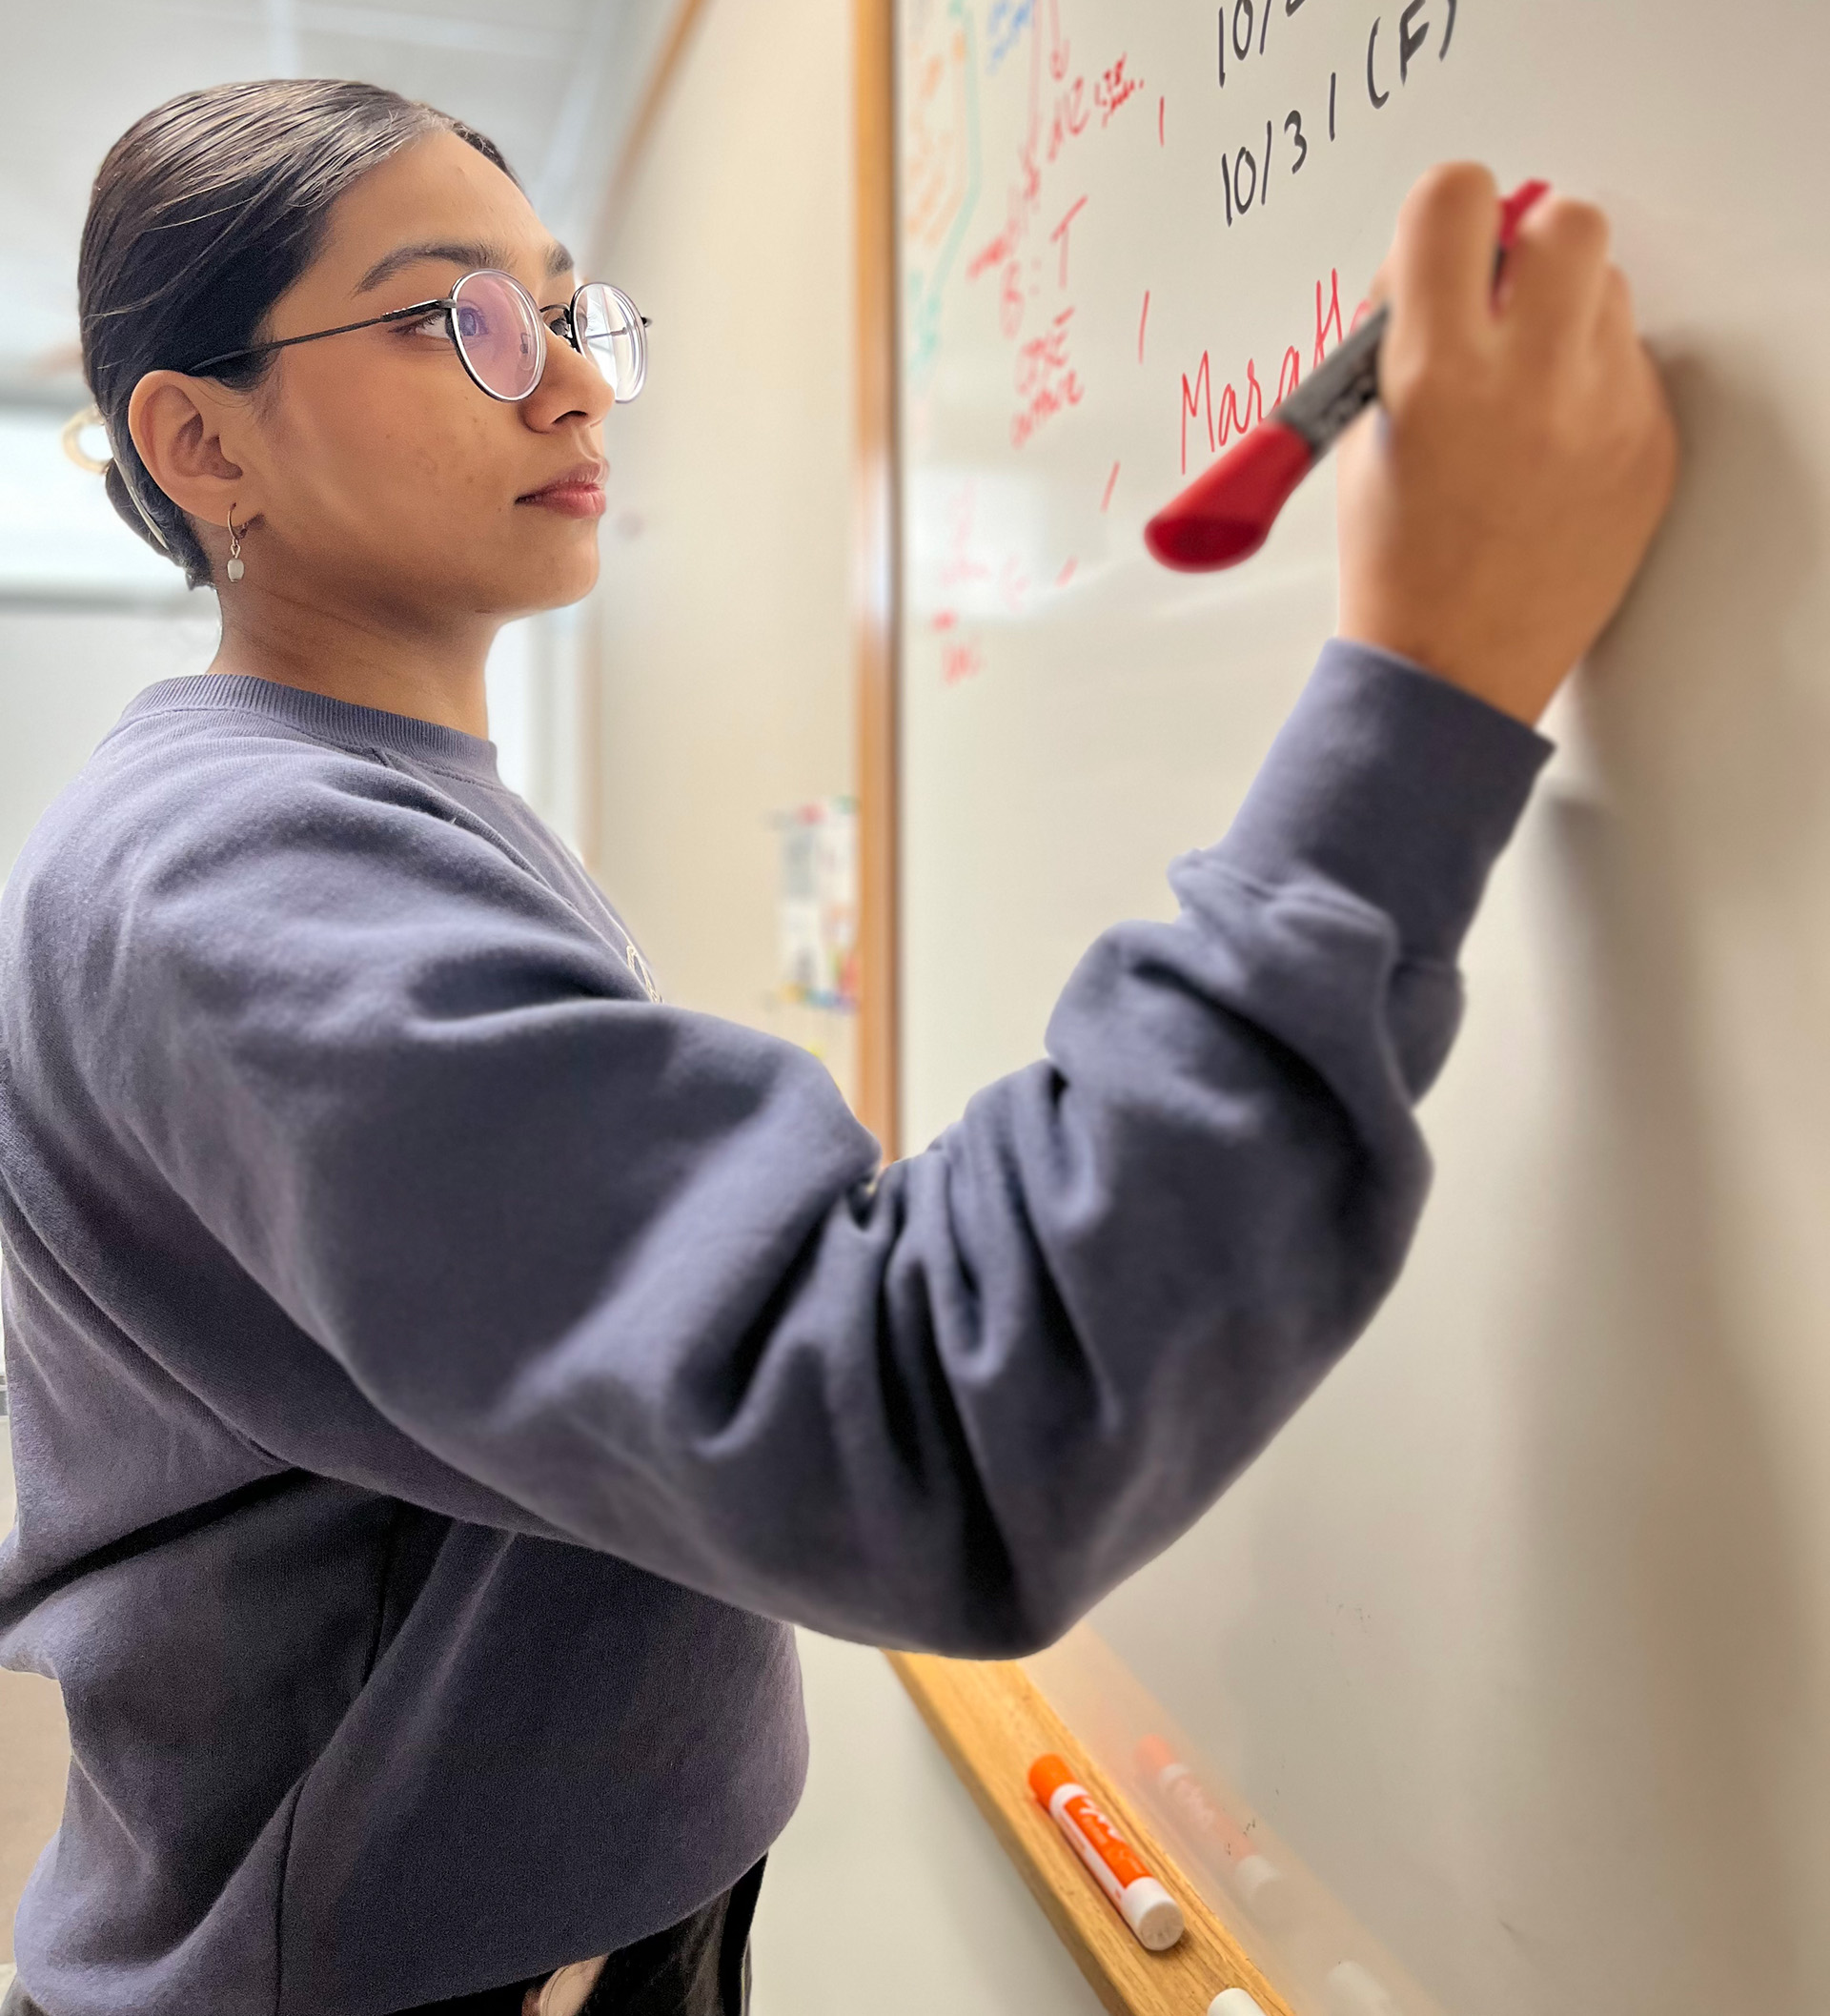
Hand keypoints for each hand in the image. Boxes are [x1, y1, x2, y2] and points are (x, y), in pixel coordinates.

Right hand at [1336, 163, 1678, 724]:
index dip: (1445, 216)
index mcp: (1435, 371)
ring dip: (1563, 316)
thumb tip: (1440, 262)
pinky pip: (1631, 366)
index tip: (1445, 247)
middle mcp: (1529, 380)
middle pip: (1565, 220)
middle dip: (1527, 247)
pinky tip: (1549, 448)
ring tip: (1519, 393)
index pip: (1457, 197)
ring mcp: (1604, 413)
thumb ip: (1401, 332)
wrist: (1453, 668)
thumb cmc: (1396, 563)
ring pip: (1607, 291)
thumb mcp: (1361, 432)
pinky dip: (1591, 386)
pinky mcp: (1649, 445)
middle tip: (1498, 302)